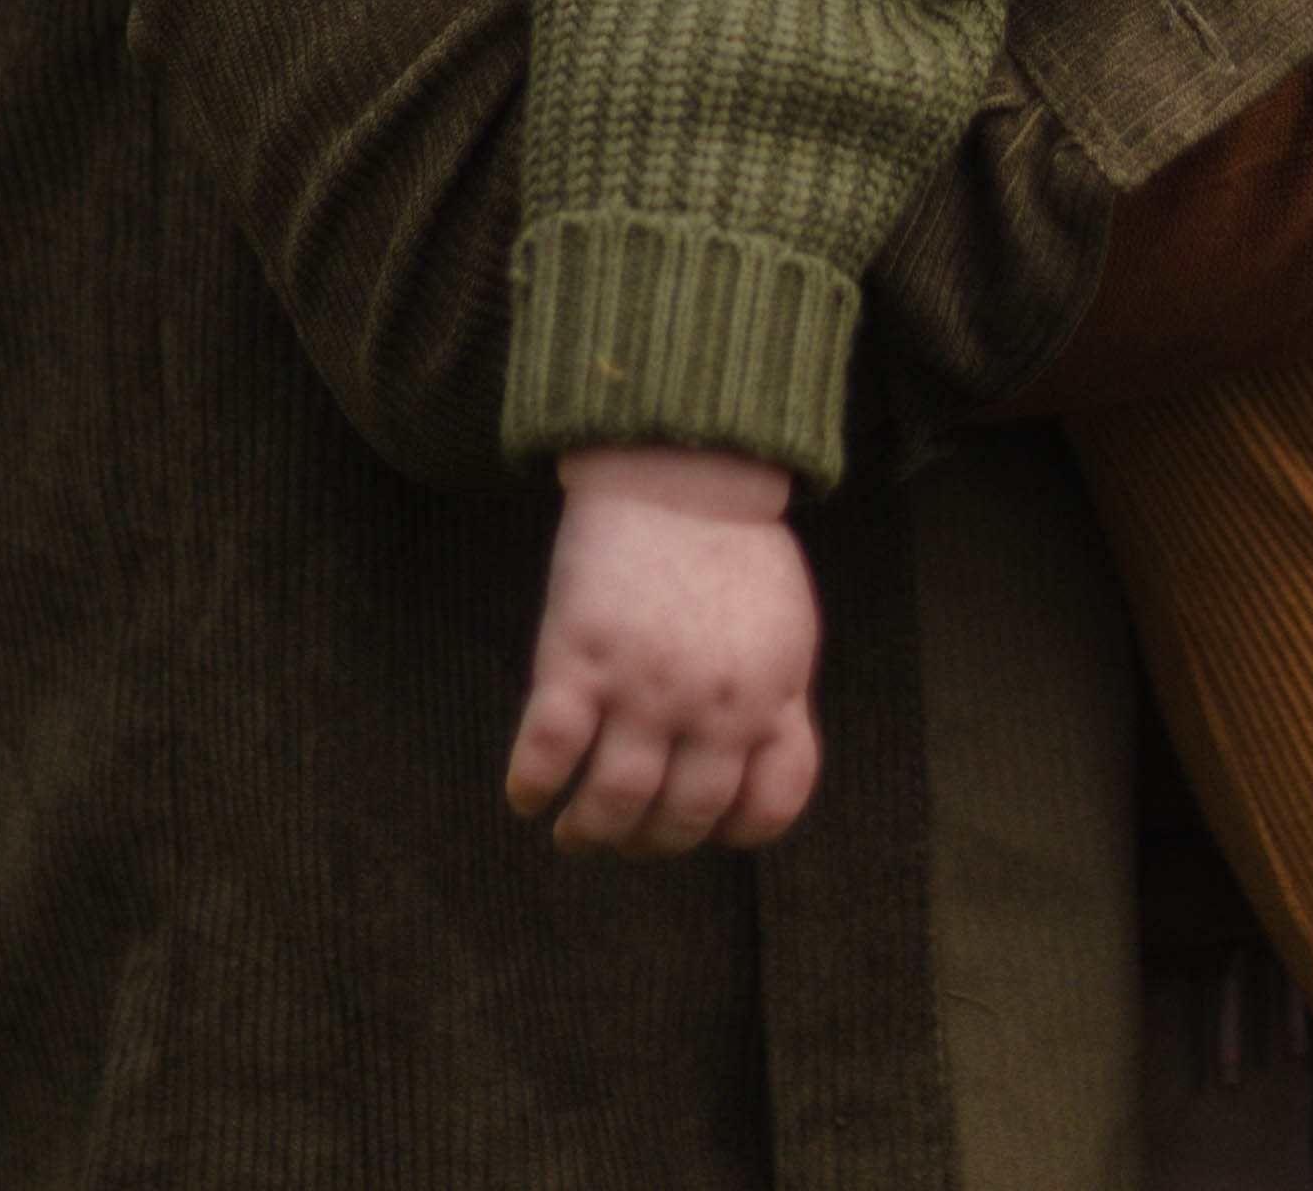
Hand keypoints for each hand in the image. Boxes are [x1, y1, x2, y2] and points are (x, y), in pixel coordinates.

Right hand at [506, 445, 821, 859]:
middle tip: (626, 838)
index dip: (732, 831)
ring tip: (576, 834)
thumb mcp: (786, 627)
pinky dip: (532, 788)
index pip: (767, 807)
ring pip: (614, 804)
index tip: (704, 827)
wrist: (681, 470)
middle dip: (652, 843)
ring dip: (590, 834)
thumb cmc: (734, 546)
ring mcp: (644, 684)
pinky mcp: (579, 657)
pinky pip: (548, 753)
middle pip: (684, 818)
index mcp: (772, 696)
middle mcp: (713, 704)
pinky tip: (527, 796)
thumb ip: (776, 699)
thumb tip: (752, 764)